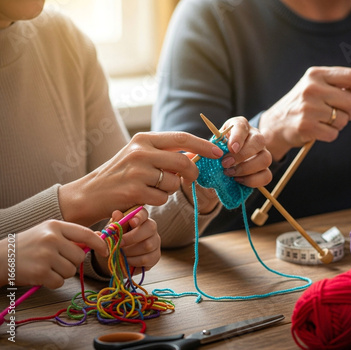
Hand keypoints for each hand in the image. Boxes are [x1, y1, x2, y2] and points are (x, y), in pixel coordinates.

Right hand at [0, 220, 107, 288]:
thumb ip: (72, 235)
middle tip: (57, 260)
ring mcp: (45, 255)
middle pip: (80, 256)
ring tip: (47, 266)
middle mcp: (51, 238)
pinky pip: (60, 282)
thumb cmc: (29, 245)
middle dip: (72, 262)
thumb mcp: (49, 232)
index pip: (86, 234)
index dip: (99, 244)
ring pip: (71, 270)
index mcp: (55, 225)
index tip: (106, 251)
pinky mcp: (40, 272)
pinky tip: (42, 275)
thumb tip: (99, 238)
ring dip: (62, 273)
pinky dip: (53, 282)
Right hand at [59, 132, 223, 225]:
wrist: (89, 194)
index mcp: (143, 139)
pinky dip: (157, 201)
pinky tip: (143, 198)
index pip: (181, 138)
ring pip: (173, 183)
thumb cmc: (119, 175)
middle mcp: (140, 152)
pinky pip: (162, 198)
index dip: (203, 145)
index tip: (218, 152)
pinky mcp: (134, 191)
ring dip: (168, 190)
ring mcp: (136, 171)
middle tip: (191, 179)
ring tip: (151, 189)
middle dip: (192, 174)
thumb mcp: (139, 156)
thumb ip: (165, 153)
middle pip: (183, 162)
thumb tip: (197, 154)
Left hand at [93, 208, 160, 275]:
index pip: (144, 213)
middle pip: (150, 228)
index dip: (139, 216)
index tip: (131, 221)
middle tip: (119, 243)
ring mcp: (155, 242)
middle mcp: (151, 228)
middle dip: (132, 237)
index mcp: (140, 219)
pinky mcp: (155, 256)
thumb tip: (116, 213)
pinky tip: (127, 260)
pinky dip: (134, 261)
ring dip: (130, 251)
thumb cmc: (117, 240)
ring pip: (148, 245)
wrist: (117, 258)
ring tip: (121, 253)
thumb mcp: (113, 232)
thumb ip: (115, 223)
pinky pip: (146, 258)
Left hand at [181, 117, 272, 213]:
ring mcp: (262, 153)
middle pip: (259, 141)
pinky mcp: (264, 169)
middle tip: (225, 164)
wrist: (221, 165)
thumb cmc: (214, 152)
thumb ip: (202, 149)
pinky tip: (237, 180)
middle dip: (242, 155)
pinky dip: (252, 180)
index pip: (242, 125)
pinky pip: (266, 175)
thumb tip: (190, 157)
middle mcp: (254, 136)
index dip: (238, 136)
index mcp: (238, 126)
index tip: (231, 148)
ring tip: (229, 173)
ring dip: (247, 168)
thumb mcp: (208, 147)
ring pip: (266, 159)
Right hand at [260, 66, 350, 159]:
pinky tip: (318, 130)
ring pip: (343, 119)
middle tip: (340, 114)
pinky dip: (330, 135)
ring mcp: (308, 107)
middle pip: (350, 101)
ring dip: (339, 124)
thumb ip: (343, 84)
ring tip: (324, 122)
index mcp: (316, 74)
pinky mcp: (306, 126)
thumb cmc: (302, 104)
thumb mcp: (319, 87)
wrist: (276, 124)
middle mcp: (311, 88)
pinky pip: (333, 134)